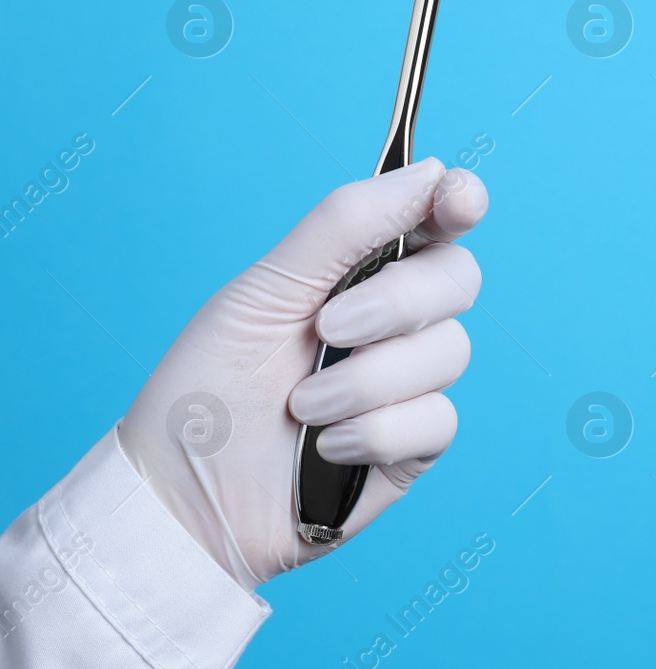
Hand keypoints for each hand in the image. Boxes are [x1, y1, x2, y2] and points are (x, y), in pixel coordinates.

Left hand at [117, 159, 486, 587]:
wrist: (182, 497)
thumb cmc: (208, 388)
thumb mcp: (265, 291)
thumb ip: (345, 226)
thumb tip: (429, 170)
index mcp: (361, 269)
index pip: (436, 219)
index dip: (460, 202)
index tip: (457, 203)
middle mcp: (396, 320)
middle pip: (459, 278)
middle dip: (395, 303)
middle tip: (326, 329)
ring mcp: (410, 382)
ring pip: (449, 352)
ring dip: (364, 382)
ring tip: (301, 407)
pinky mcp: (416, 444)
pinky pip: (438, 419)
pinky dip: (372, 433)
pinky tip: (325, 448)